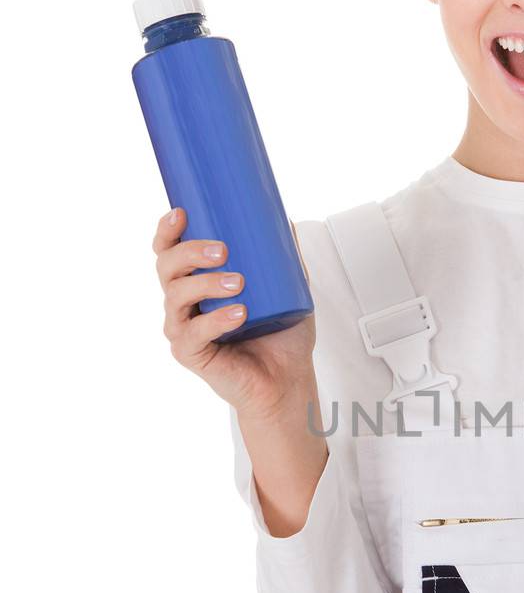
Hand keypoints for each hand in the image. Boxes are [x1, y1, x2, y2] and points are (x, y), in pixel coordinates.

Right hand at [153, 205, 317, 421]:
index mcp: (196, 281)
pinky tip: (238, 313)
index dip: (167, 231)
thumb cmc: (281, 335)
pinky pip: (193, 334)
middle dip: (189, 252)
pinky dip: (216, 321)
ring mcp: (183, 328)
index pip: (169, 251)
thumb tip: (287, 221)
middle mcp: (183, 303)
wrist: (288, 378)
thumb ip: (286, 258)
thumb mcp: (288, 289)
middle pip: (166, 267)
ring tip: (238, 282)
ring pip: (175, 297)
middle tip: (222, 251)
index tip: (181, 213)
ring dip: (205, 284)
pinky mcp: (190, 354)